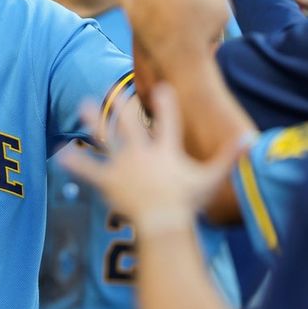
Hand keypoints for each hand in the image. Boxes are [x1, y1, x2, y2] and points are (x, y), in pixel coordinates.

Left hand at [59, 84, 242, 232]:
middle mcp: (140, 151)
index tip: (162, 86)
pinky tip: (58, 152)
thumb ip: (228, 158)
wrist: (163, 222)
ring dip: (92, 120)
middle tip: (115, 89)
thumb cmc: (188, 203)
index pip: (167, 120)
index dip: (165, 102)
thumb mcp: (211, 179)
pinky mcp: (106, 179)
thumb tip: (250, 140)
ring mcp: (121, 164)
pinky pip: (86, 168)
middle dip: (121, 104)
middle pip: (129, 121)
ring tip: (82, 104)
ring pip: (104, 136)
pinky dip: (73, 161)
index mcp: (165, 149)